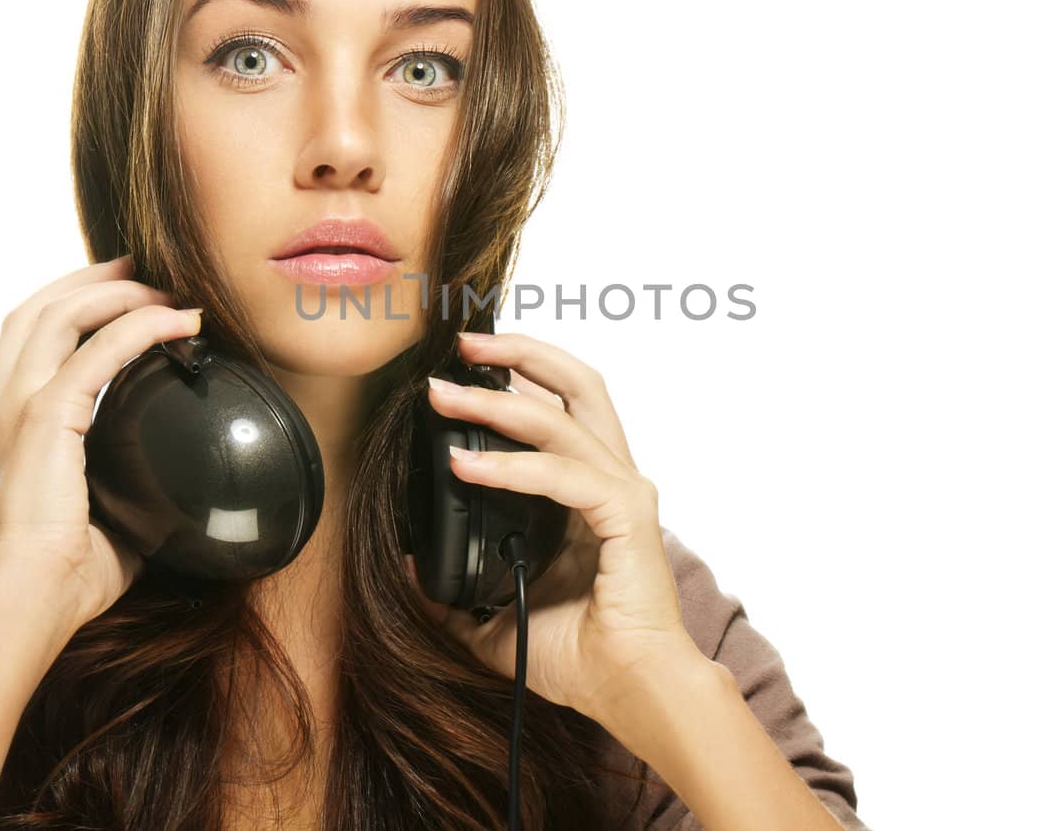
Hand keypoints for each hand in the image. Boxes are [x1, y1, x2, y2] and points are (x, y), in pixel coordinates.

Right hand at [0, 254, 200, 631]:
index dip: (70, 304)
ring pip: (58, 314)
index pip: (25, 339)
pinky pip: (95, 352)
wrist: (30, 600)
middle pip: (35, 309)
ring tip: (165, 292)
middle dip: (90, 280)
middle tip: (142, 269)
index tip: (121, 292)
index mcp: (2, 426)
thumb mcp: (102, 514)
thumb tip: (181, 485)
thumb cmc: (66, 577)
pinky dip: (138, 327)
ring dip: (116, 293)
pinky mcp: (41, 418)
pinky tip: (177, 323)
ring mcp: (13, 408)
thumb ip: (129, 485)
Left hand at [404, 331, 704, 721]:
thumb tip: (409, 568)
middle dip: (517, 355)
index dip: (516, 378)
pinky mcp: (626, 517)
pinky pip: (564, 475)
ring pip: (563, 418)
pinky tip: (465, 464)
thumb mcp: (497, 621)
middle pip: (577, 385)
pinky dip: (512, 466)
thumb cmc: (583, 657)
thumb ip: (456, 594)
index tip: (460, 367)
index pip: (559, 409)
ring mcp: (623, 493)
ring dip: (498, 400)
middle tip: (461, 345)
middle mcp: (611, 479)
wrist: (630, 693)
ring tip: (443, 394)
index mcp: (588, 492)